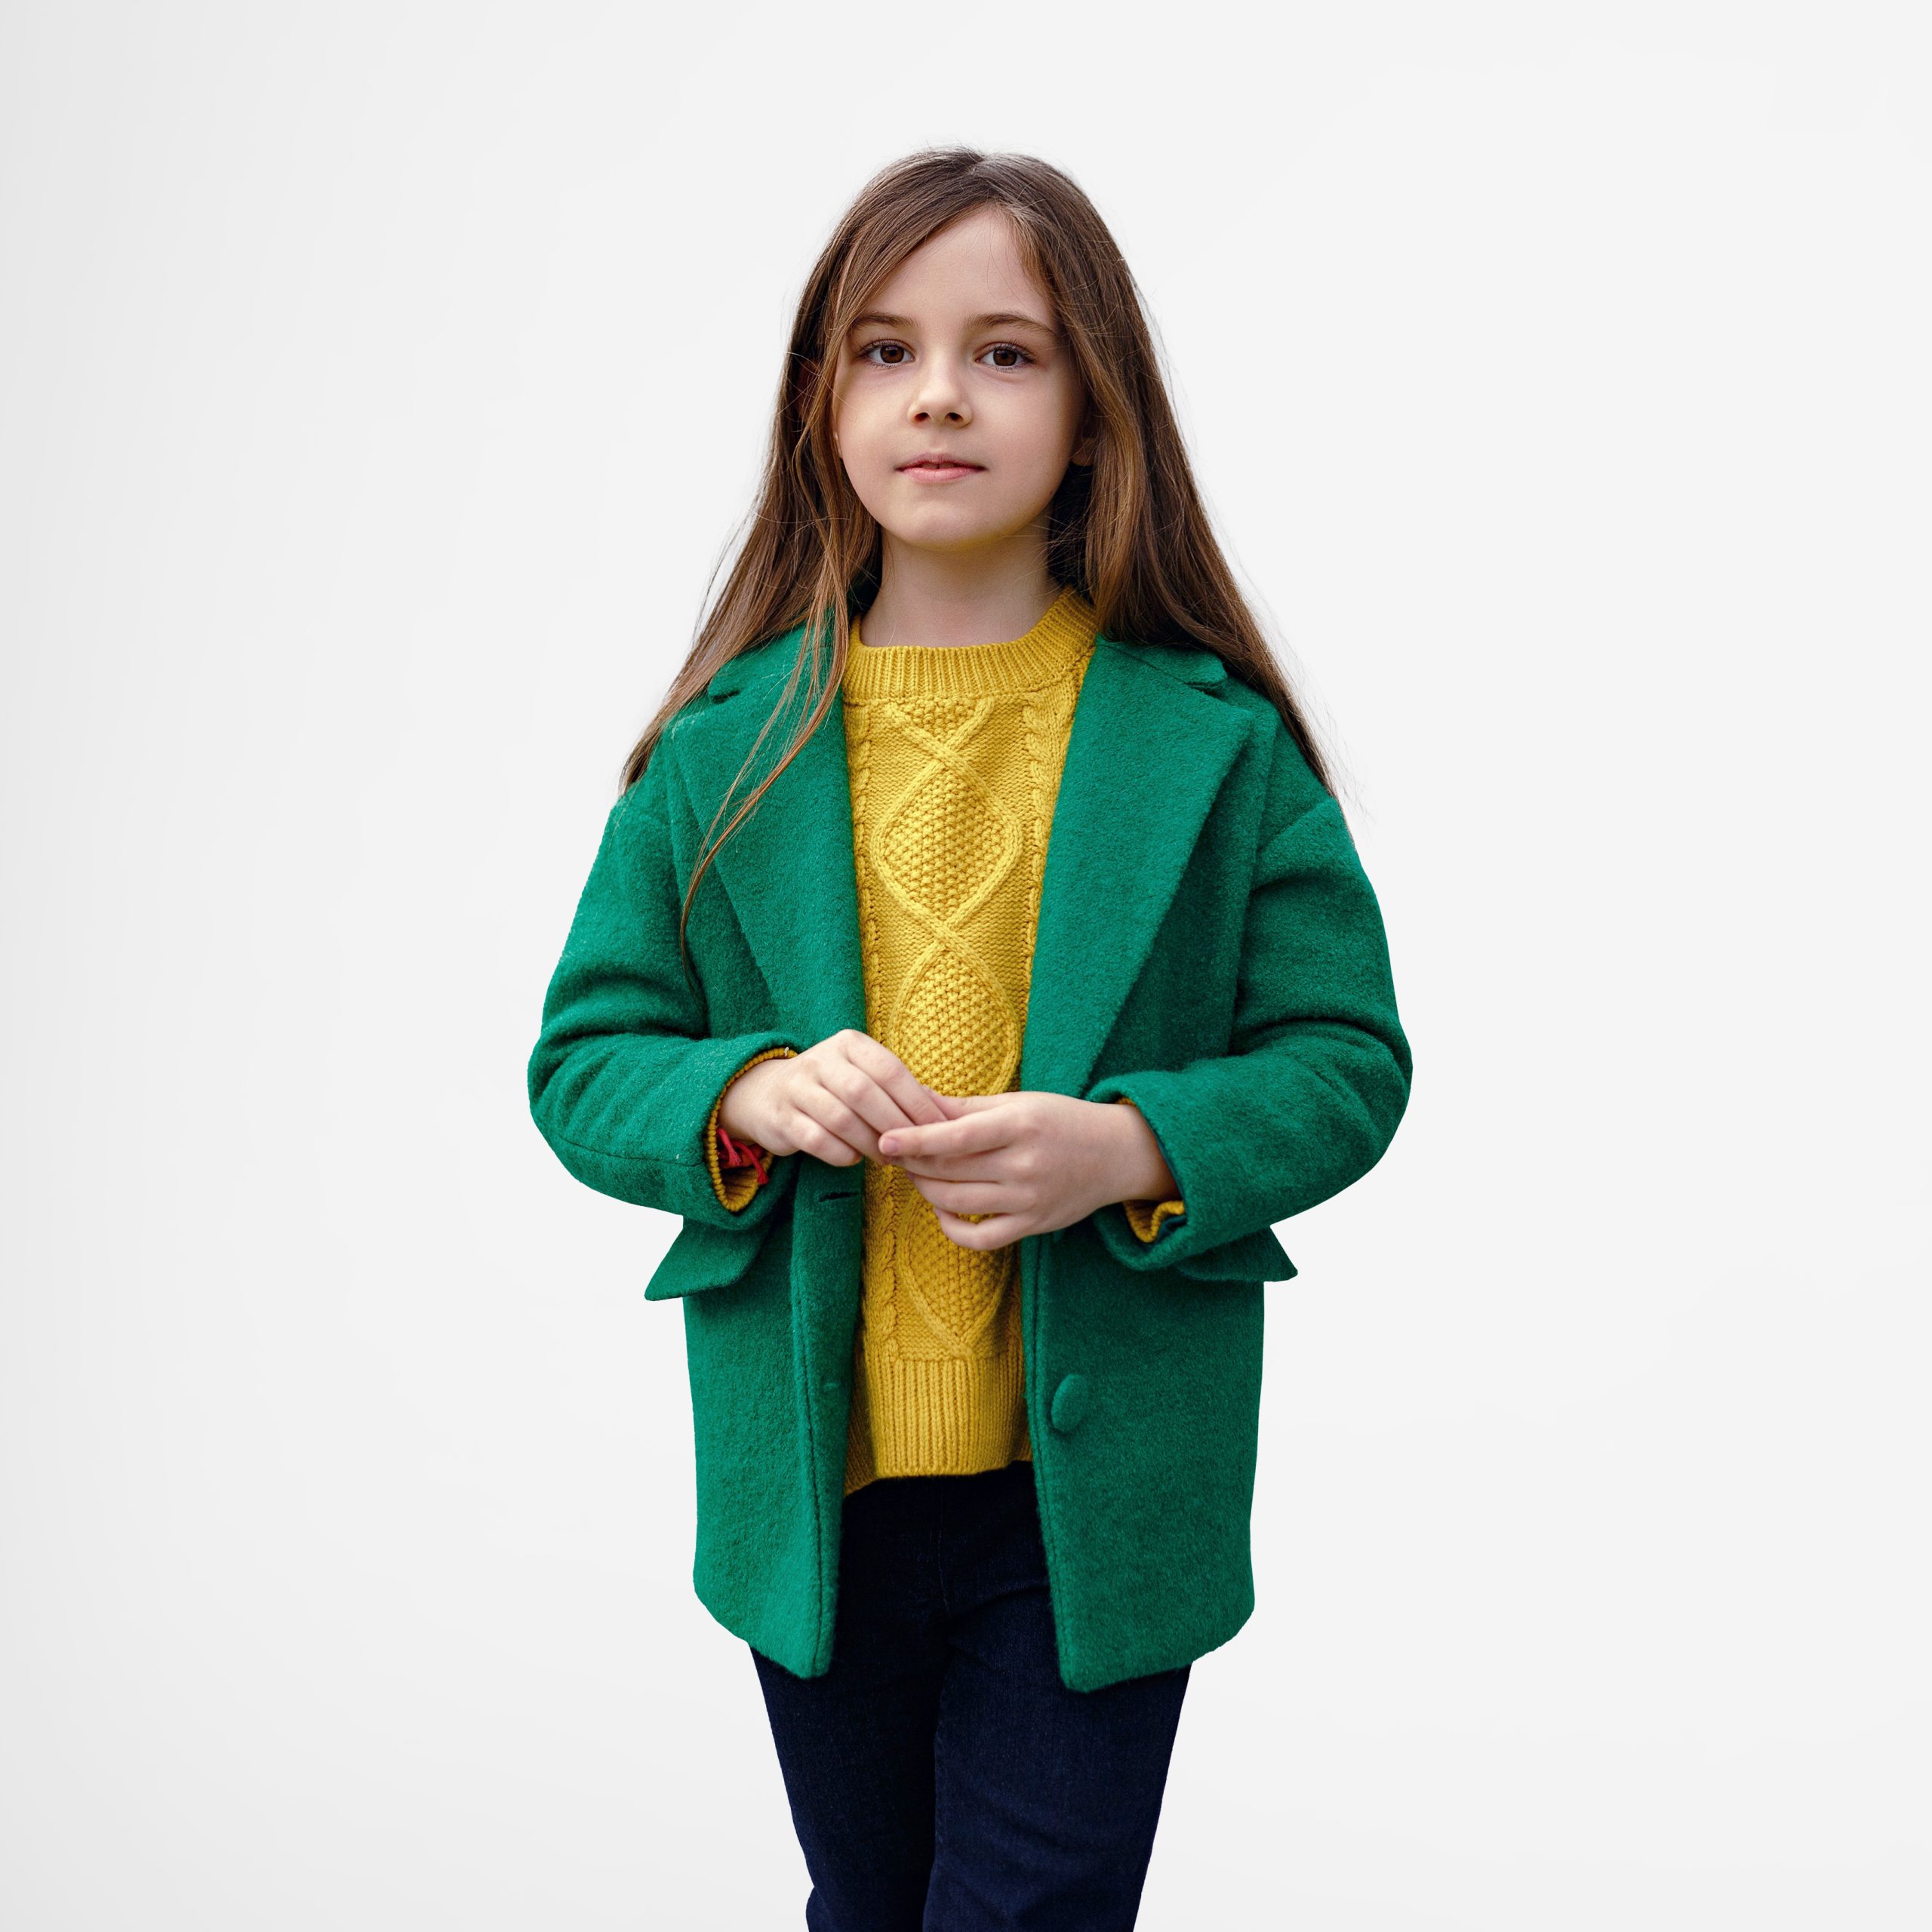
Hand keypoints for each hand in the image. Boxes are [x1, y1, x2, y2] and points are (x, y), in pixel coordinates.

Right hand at [718, 1029, 950, 1167]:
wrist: (766, 1094)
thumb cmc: (833, 1089)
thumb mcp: (863, 1076)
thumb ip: (896, 1090)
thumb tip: (945, 1118)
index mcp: (850, 1044)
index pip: (890, 1070)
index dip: (917, 1103)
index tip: (940, 1130)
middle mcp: (821, 1059)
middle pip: (865, 1094)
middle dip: (894, 1126)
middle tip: (913, 1151)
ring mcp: (797, 1087)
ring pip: (841, 1118)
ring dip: (870, 1144)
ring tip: (887, 1159)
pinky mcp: (780, 1117)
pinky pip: (817, 1139)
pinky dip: (842, 1154)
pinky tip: (854, 1159)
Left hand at [876, 1090, 1176, 1249]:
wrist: (1116, 1153)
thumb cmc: (1061, 1120)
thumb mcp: (1017, 1102)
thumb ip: (965, 1108)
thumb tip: (914, 1100)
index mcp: (1019, 1126)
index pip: (957, 1137)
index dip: (916, 1140)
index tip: (884, 1139)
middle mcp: (1024, 1164)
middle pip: (951, 1171)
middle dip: (915, 1163)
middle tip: (897, 1153)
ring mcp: (1029, 1200)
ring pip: (958, 1203)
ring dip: (927, 1191)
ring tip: (917, 1175)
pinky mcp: (1033, 1226)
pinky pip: (981, 1238)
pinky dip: (953, 1229)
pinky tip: (943, 1212)